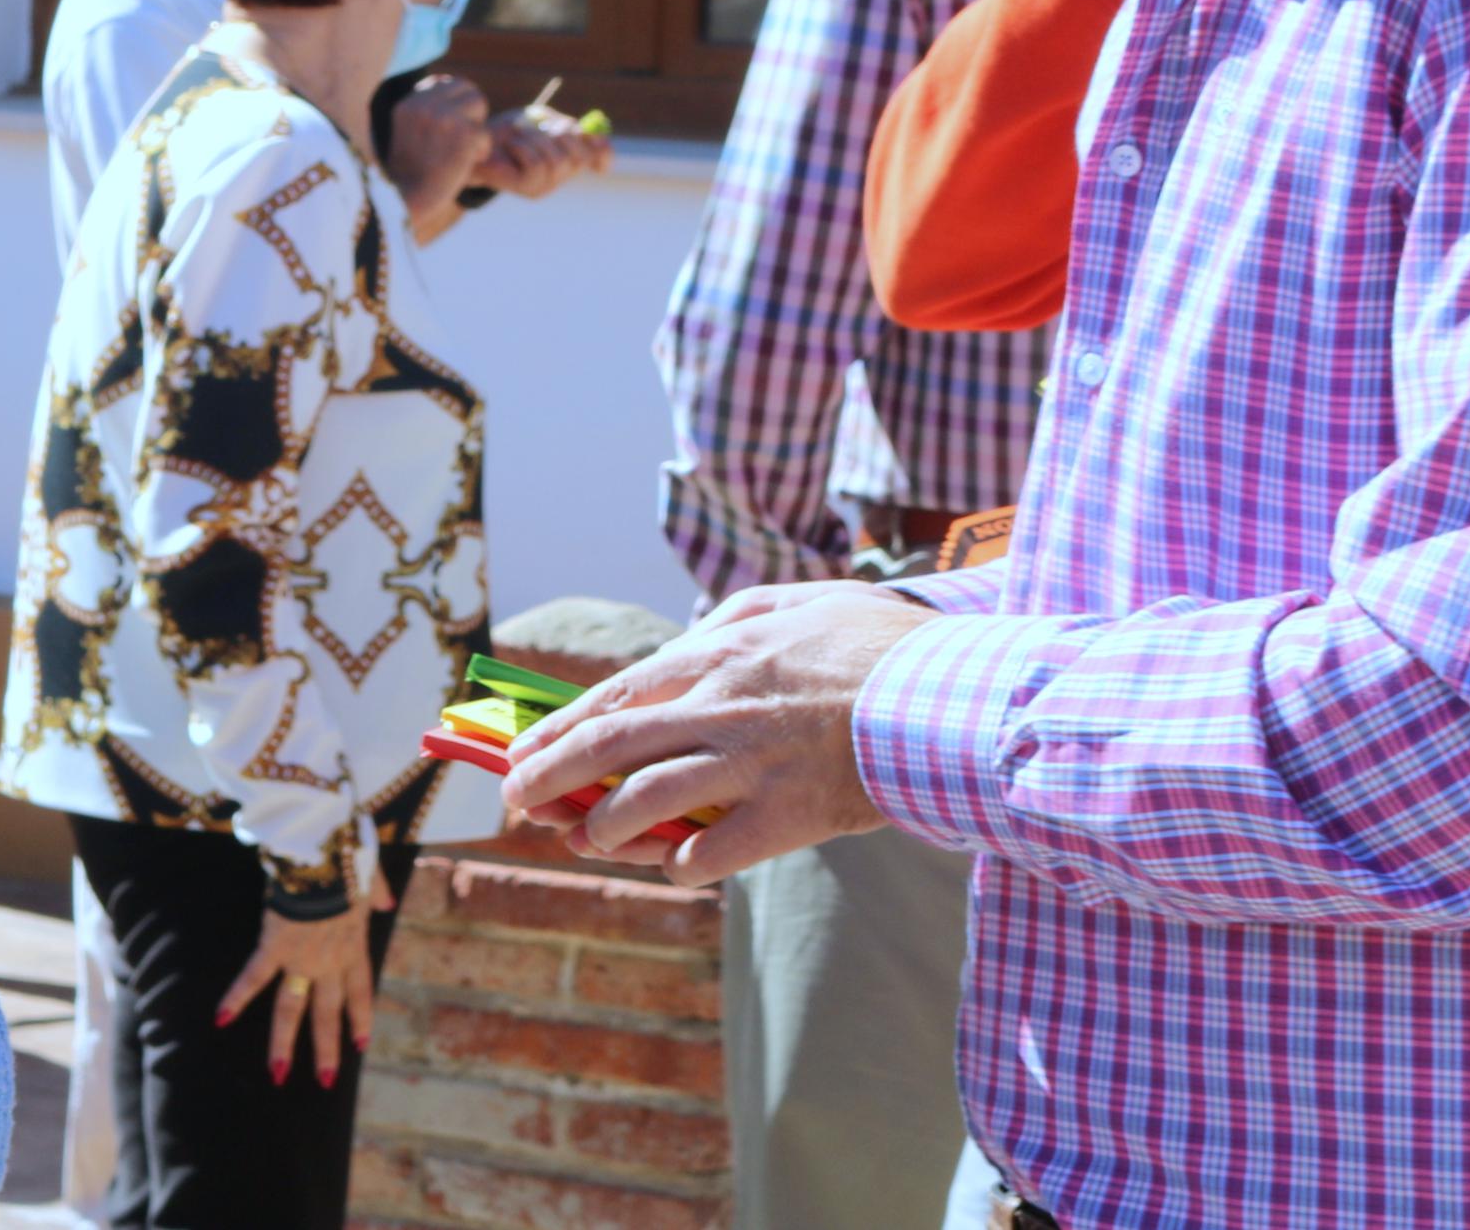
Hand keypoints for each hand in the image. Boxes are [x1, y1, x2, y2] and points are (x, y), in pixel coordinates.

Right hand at [213, 866, 393, 1084]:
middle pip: (327, 1013)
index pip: (359, 991)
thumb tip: (387, 898)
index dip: (360, 1018)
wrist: (325, 859)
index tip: (361, 1044)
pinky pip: (254, 977)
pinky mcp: (274, 946)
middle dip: (328, 1049)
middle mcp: (329, 961)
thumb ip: (379, 892)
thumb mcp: (371, 878)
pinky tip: (221, 1019)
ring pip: (291, 1009)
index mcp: (353, 945)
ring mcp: (301, 959)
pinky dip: (236, 997)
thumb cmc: (347, 862)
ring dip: (284, 1044)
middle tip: (326, 1081)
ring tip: (278, 1074)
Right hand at [382, 74, 495, 226]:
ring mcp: (444, 116)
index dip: (458, 105)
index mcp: (409, 103)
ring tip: (463, 153)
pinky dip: (482, 151)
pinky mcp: (464, 133)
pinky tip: (466, 165)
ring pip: (478, 105)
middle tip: (463, 141)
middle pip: (467, 90)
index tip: (453, 128)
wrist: (406, 202)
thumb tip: (460, 90)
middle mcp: (424, 104)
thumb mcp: (410, 133)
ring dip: (478, 130)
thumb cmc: (412, 175)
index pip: (447, 83)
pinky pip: (486, 134)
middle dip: (472, 113)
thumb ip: (429, 112)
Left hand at [470, 104, 610, 199]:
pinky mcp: (528, 188)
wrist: (476, 144)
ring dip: (536, 140)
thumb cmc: (508, 132)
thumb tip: (589, 131)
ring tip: (519, 137)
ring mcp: (545, 186)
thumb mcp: (540, 121)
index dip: (604, 148)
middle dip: (561, 134)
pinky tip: (511, 146)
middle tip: (543, 126)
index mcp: (568, 157)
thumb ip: (564, 125)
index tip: (597, 137)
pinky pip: (536, 164)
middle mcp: (560, 176)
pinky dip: (522, 147)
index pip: (599, 156)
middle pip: (580, 157)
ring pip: (557, 160)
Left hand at [498, 585, 933, 883]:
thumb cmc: (884, 647)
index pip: (615, 694)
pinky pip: (712, 853)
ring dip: (604, 827)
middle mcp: (722, 706)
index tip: (522, 750)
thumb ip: (742, 614)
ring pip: (647, 801)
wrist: (953, 697)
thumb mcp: (803, 602)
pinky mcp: (788, 814)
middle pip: (610, 745)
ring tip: (585, 840)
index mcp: (721, 653)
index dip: (561, 728)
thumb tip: (697, 629)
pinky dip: (682, 863)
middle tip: (517, 801)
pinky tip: (673, 867)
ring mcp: (752, 762)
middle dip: (551, 777)